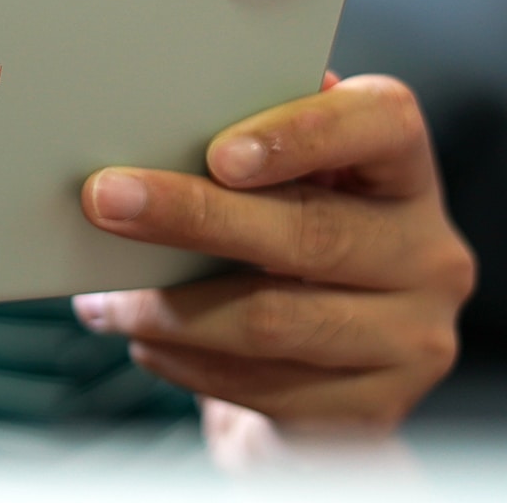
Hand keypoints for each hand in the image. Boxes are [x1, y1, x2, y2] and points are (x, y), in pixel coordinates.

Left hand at [73, 74, 475, 445]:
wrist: (321, 363)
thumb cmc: (286, 241)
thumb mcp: (280, 183)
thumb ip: (241, 149)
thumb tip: (144, 136)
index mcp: (402, 168)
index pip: (381, 124)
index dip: (302, 135)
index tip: (218, 154)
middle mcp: (425, 251)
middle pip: (309, 233)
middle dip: (192, 217)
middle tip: (106, 201)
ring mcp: (409, 336)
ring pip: (272, 320)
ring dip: (168, 308)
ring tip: (106, 298)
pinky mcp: (374, 407)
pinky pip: (263, 387)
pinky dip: (185, 362)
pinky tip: (145, 341)